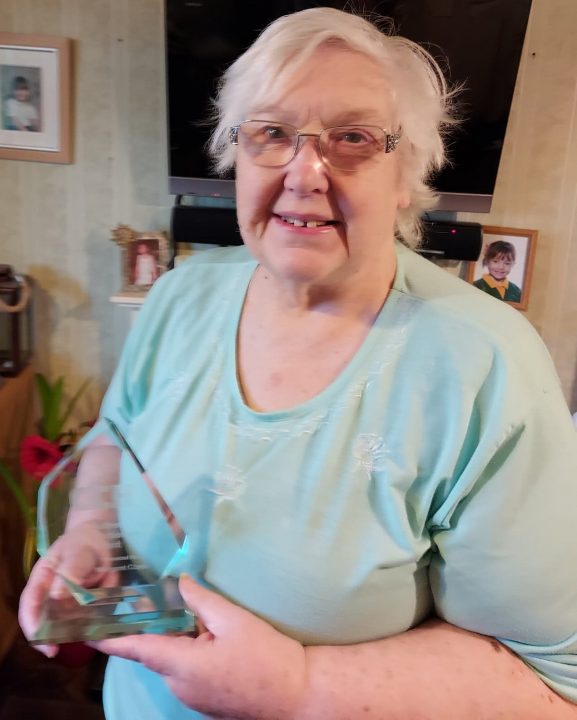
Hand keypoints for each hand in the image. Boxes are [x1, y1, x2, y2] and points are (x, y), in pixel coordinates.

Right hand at [19, 523, 114, 657]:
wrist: (102, 536)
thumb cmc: (85, 541)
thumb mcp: (79, 551)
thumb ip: (70, 570)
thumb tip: (56, 595)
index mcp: (42, 579)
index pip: (29, 606)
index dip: (33, 626)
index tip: (45, 644)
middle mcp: (51, 594)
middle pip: (45, 621)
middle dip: (54, 636)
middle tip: (66, 646)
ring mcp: (67, 601)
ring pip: (66, 624)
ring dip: (76, 631)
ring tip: (90, 633)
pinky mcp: (84, 605)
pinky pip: (86, 619)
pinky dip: (93, 624)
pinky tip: (101, 625)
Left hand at [92, 575, 306, 718]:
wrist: (296, 695)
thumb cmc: (266, 657)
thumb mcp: (234, 620)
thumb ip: (201, 600)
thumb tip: (178, 582)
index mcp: (181, 665)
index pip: (137, 648)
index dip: (111, 639)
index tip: (88, 629)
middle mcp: (179, 685)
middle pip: (158, 650)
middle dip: (160, 626)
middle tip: (161, 597)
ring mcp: (192, 697)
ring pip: (175, 660)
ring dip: (181, 638)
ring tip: (202, 616)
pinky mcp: (205, 701)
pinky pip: (188, 671)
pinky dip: (192, 652)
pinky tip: (214, 637)